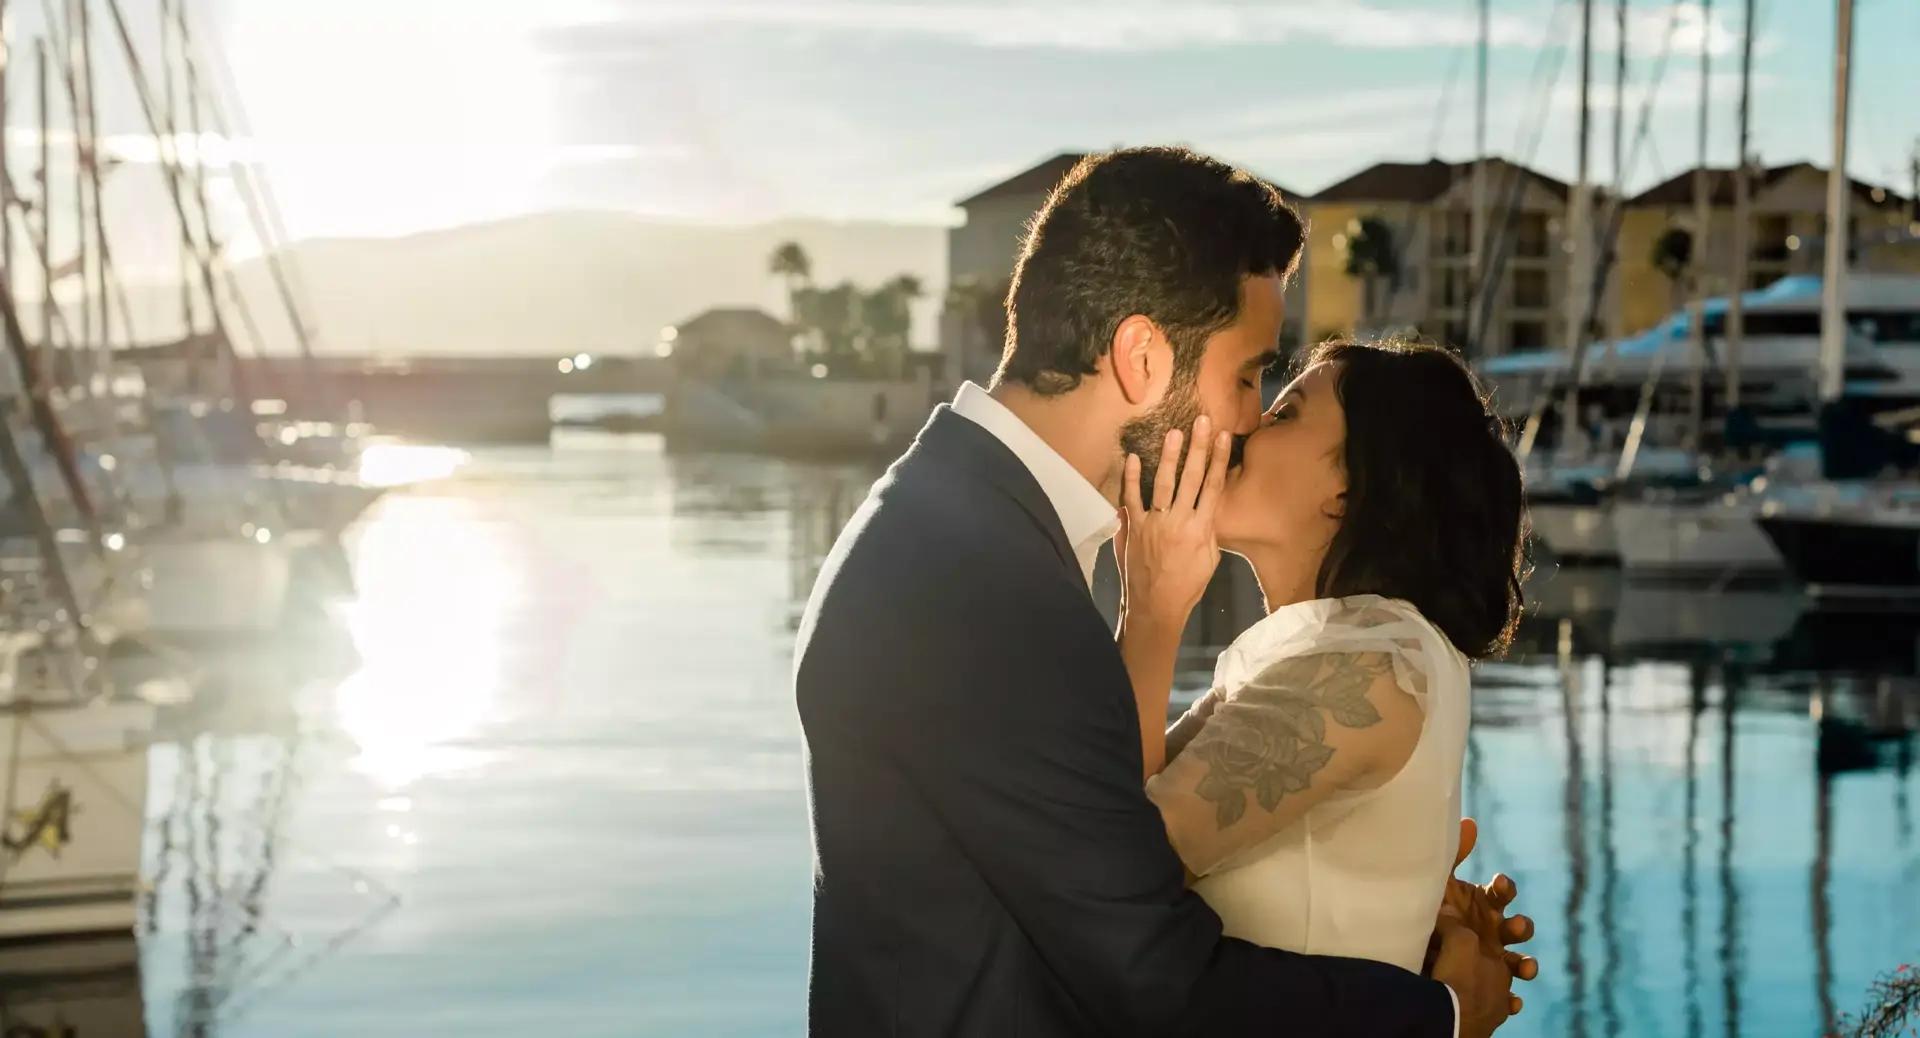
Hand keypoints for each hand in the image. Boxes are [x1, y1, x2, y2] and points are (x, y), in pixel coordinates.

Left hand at [1116, 416, 1230, 630]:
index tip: (1221, 437)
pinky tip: (1132, 457)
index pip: (1213, 486)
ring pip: (1163, 483)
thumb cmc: (1188, 585)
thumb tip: (1208, 509)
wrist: (1157, 606)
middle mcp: (1179, 520)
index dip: (1218, 459)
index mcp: (1202, 528)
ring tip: (1174, 433)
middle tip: (1201, 421)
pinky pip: (1131, 498)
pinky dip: (1131, 478)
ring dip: (1168, 456)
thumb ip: (1209, 530)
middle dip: (1197, 447)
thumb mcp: (1211, 558)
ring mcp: (1154, 522)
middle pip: (1191, 477)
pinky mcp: (1133, 527)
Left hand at [1427, 818, 1537, 1014]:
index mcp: (1485, 905)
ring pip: (1519, 961)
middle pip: (1517, 928)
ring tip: (1524, 967)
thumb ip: (1454, 855)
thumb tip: (1469, 822)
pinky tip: (1513, 1001)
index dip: (1504, 888)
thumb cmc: (1435, 913)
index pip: (1500, 894)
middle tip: (1513, 926)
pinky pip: (1509, 995)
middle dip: (1521, 926)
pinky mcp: (1494, 986)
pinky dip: (1514, 999)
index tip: (1500, 883)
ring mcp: (1497, 959)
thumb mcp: (1441, 885)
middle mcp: (1495, 931)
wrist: (1418, 958)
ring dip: (1526, 963)